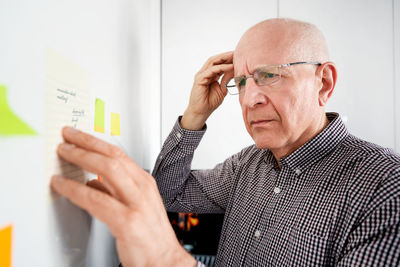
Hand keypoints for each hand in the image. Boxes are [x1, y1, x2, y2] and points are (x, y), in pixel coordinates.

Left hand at [50, 127, 195, 266]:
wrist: (164, 260)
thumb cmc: (151, 235)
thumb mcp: (136, 204)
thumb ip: (114, 191)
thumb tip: (91, 181)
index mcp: (145, 182)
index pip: (118, 154)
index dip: (96, 142)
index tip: (78, 136)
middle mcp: (142, 188)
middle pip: (113, 156)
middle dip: (87, 143)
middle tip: (67, 138)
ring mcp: (137, 203)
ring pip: (107, 170)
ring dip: (81, 158)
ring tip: (64, 154)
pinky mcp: (127, 221)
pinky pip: (96, 200)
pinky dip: (75, 190)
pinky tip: (63, 186)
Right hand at [181, 51, 233, 129]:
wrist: (201, 112)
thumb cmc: (210, 102)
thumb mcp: (222, 89)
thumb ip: (226, 79)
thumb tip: (234, 70)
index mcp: (210, 74)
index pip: (219, 63)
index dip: (228, 59)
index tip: (239, 56)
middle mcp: (205, 73)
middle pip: (216, 59)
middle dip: (226, 55)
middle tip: (238, 52)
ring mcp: (201, 75)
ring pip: (213, 62)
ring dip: (224, 58)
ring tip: (235, 56)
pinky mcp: (200, 79)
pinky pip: (212, 70)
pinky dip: (221, 67)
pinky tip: (230, 66)